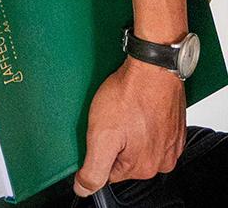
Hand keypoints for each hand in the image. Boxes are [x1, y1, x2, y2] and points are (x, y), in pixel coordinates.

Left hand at [72, 57, 185, 195]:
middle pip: (123, 158)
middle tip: (110, 118)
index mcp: (143, 167)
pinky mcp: (172, 126)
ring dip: (126, 129)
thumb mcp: (101, 136)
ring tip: (122, 109)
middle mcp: (161, 159)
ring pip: (136, 143)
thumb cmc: (128, 96)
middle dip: (113, 140)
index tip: (98, 134)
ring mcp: (169, 142)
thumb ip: (93, 168)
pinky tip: (133, 106)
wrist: (151, 68)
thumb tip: (85, 188)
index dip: (97, 151)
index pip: (109, 173)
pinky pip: (149, 130)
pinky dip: (140, 120)